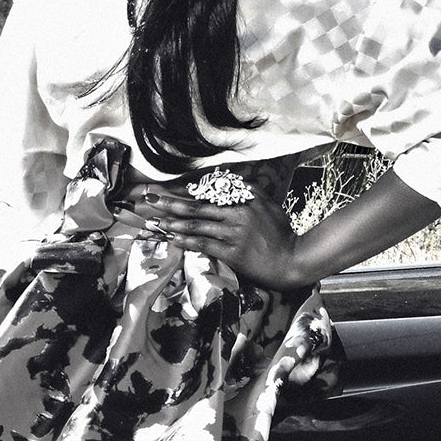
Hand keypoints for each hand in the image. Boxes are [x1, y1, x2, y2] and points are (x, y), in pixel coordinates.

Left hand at [114, 189, 312, 292]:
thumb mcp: (268, 205)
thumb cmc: (280, 232)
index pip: (207, 193)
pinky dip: (188, 242)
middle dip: (169, 203)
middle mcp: (237, 214)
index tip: (164, 188)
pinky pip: (205, 245)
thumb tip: (225, 181)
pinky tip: (173, 240)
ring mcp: (234, 234)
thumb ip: (247, 191)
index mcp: (244, 200)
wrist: (292, 259)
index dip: (183, 191)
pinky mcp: (233, 253)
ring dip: (174, 223)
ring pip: (197, 226)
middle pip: (196, 207)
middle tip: (148, 200)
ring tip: (155, 220)